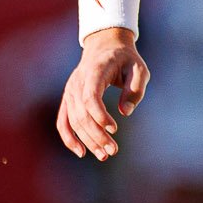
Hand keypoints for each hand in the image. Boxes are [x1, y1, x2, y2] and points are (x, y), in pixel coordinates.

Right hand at [56, 27, 149, 159]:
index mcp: (95, 71)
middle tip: (113, 150)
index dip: (99, 115)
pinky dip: (69, 137)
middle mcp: (78, 82)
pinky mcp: (69, 99)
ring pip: (73, 120)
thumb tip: (125, 112)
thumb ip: (135, 89)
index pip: (90, 97)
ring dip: (87, 140)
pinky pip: (63, 121)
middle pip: (82, 113)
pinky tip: (81, 152)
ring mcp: (70, 91)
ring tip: (104, 155)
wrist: (105, 47)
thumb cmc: (126, 59)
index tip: (114, 128)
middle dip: (96, 135)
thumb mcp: (139, 69)